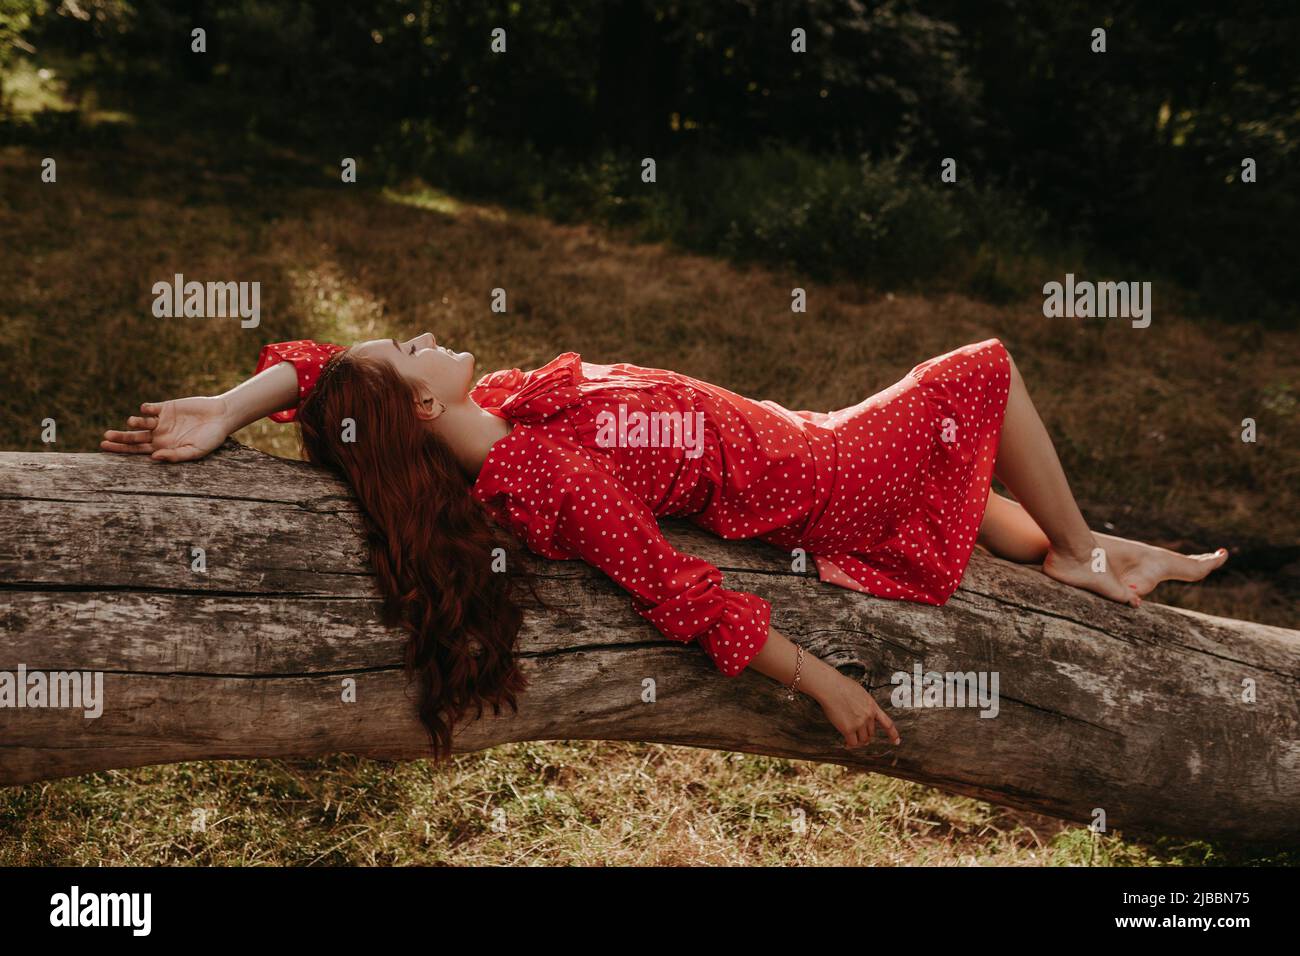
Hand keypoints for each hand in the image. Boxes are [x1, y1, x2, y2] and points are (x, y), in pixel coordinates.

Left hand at [100, 396, 231, 461]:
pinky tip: (146, 410)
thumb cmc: (211, 438)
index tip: (105, 448)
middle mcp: (159, 435)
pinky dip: (145, 409)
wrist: (221, 417)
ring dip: (134, 423)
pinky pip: (151, 408)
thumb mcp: (195, 451)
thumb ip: (175, 455)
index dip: (121, 450)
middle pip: (134, 438)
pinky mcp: (166, 407)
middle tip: (106, 437)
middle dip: (120, 438)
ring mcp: (162, 420)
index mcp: (163, 447)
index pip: (137, 451)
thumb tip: (153, 457)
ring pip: (140, 423)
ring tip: (132, 422)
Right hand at [816, 672, 900, 748]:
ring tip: (849, 740)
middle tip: (856, 736)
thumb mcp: (860, 693)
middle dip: (864, 735)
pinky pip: (852, 742)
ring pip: (862, 740)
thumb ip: (864, 704)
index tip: (896, 742)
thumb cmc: (841, 686)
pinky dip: (850, 745)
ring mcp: (859, 722)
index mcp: (872, 706)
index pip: (887, 723)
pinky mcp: (848, 728)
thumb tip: (861, 712)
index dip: (893, 734)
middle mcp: (868, 716)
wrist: (830, 687)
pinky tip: (846, 744)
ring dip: (857, 741)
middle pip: (871, 733)